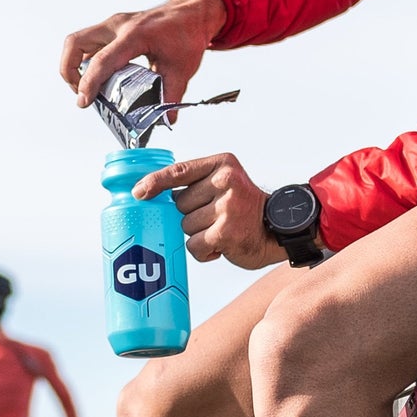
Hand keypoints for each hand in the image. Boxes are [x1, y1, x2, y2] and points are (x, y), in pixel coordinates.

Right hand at [59, 0, 227, 110]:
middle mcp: (117, 26)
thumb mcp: (183, 68)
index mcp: (134, 35)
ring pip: (77, 42)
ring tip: (88, 89)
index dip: (89, 83)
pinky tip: (100, 78)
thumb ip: (172, 94)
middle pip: (75, 43)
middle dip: (69, 71)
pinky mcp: (111, 28)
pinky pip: (88, 43)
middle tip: (82, 94)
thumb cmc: (187, 34)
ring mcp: (112, 25)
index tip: (83, 102)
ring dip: (74, 66)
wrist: (190, 12)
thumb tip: (166, 119)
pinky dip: (85, 61)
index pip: (103, 60)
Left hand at [138, 152, 284, 270]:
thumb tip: (155, 192)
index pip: (179, 171)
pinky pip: (195, 245)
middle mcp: (226, 182)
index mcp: (223, 164)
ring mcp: (226, 207)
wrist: (278, 230)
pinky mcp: (226, 232)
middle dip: (191, 215)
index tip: (138, 192)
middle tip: (216, 217)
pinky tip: (222, 245)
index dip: (154, 182)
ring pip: (186, 226)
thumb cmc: (246, 209)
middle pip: (179, 203)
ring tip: (222, 230)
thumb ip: (197, 183)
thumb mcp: (226, 182)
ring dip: (199, 234)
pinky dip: (204, 251)